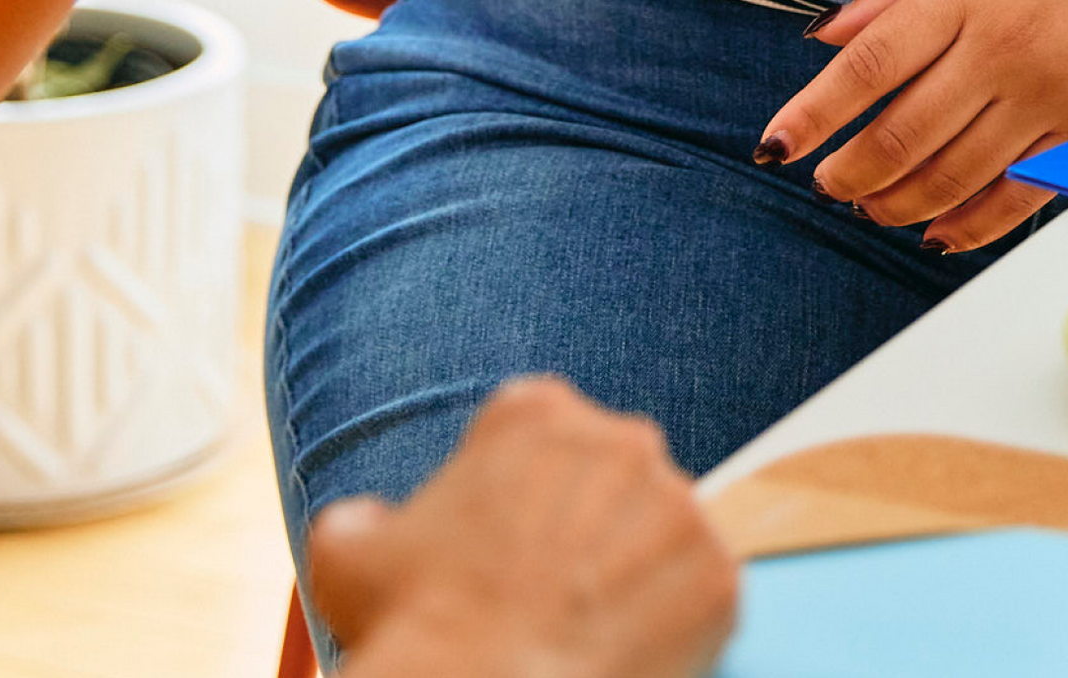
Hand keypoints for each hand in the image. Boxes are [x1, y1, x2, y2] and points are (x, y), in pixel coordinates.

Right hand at [311, 377, 735, 677]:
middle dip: (587, 532)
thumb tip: (366, 523)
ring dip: (633, 579)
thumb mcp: (349, 551)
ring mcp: (677, 502)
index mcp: (535, 413)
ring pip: (661, 537)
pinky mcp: (717, 572)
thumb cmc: (410, 623)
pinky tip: (626, 657)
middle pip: (613, 481)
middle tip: (551, 597)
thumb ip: (367, 517)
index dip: (522, 496)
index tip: (509, 544)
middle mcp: (619, 439)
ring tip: (584, 634)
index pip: (543, 434)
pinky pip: (703, 596)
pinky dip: (675, 627)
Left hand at [758, 0, 1067, 251]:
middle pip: (903, 133)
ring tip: (871, 207)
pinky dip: (970, 225)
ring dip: (898, 204)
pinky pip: (1017, 197)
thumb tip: (826, 37)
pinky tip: (939, 232)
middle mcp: (1005, 46)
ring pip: (952, 177)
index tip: (777, 143)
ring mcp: (1050, 95)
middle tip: (825, 181)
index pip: (870, 64)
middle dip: (849, 171)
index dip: (816, 112)